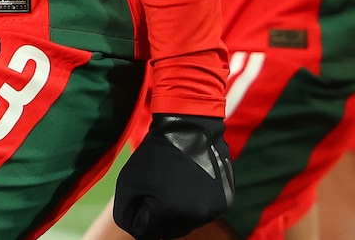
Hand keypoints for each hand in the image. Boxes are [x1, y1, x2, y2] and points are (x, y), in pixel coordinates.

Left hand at [114, 113, 233, 238]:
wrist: (190, 126)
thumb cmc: (155, 153)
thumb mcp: (128, 183)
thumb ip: (128, 213)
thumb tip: (142, 228)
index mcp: (170, 215)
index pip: (146, 231)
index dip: (141, 213)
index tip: (144, 193)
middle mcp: (196, 218)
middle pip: (169, 230)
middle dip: (161, 215)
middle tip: (160, 188)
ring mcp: (213, 210)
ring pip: (188, 221)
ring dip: (180, 210)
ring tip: (176, 184)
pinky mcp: (226, 201)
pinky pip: (204, 211)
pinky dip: (197, 202)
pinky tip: (192, 182)